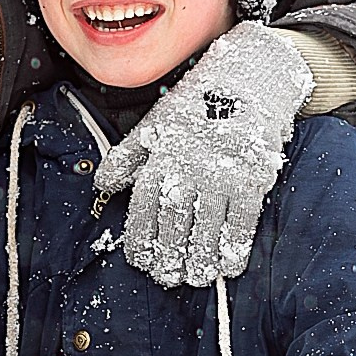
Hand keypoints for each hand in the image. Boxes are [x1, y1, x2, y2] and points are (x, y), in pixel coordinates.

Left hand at [92, 23, 313, 286]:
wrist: (249, 76)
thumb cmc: (197, 102)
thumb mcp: (155, 124)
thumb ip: (128, 157)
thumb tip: (102, 186)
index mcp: (161, 155)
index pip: (144, 208)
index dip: (140, 240)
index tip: (141, 262)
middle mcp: (188, 167)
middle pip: (174, 225)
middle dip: (169, 258)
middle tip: (168, 278)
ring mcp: (222, 173)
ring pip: (206, 229)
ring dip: (200, 261)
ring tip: (196, 278)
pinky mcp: (253, 177)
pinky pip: (242, 223)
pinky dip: (235, 248)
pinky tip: (228, 266)